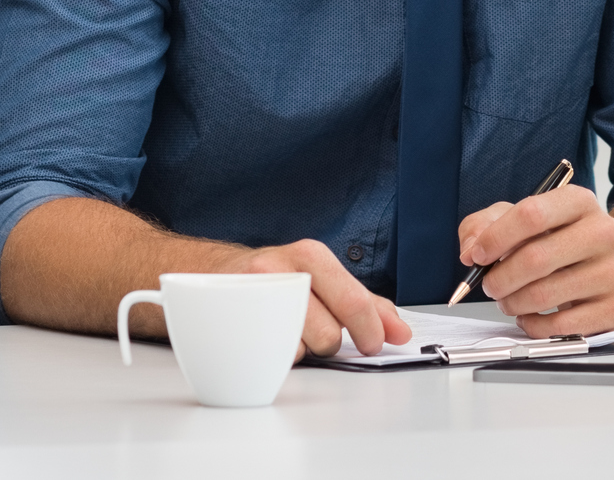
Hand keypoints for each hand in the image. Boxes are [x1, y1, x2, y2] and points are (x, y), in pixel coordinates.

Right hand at [235, 239, 411, 359]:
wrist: (214, 275)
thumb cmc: (277, 279)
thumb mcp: (322, 279)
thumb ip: (365, 304)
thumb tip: (400, 331)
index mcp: (311, 256)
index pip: (353, 300)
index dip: (371, 330)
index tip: (375, 344)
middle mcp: (283, 270)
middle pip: (329, 332)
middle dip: (331, 342)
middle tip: (324, 334)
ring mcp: (255, 296)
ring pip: (302, 348)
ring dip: (302, 349)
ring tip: (291, 329)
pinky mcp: (234, 322)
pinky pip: (272, 357)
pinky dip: (277, 355)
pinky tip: (270, 336)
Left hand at [457, 185, 613, 335]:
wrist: (612, 264)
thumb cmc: (560, 240)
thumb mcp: (522, 218)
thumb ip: (485, 225)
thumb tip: (470, 252)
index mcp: (580, 202)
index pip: (532, 214)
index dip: (496, 237)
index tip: (477, 255)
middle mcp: (603, 233)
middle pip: (536, 258)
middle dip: (500, 277)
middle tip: (489, 285)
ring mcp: (613, 272)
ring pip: (544, 295)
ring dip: (512, 303)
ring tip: (508, 300)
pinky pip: (559, 327)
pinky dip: (533, 326)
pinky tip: (529, 316)